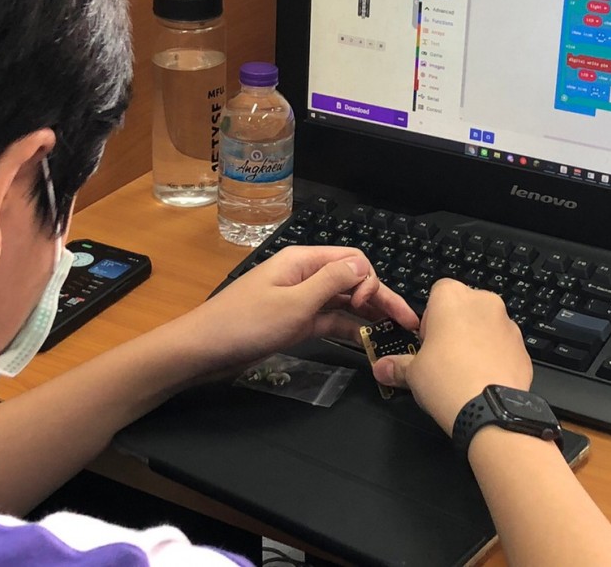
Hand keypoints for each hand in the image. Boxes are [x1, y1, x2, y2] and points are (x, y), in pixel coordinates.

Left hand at [181, 246, 418, 374]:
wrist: (202, 351)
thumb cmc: (244, 324)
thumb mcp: (293, 303)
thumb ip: (332, 283)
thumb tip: (365, 266)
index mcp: (303, 261)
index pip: (353, 260)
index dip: (371, 281)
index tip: (374, 307)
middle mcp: (304, 276)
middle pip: (353, 281)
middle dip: (381, 298)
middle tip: (408, 324)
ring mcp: (300, 300)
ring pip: (344, 302)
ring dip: (369, 315)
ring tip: (395, 335)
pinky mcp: (294, 323)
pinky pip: (330, 321)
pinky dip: (349, 329)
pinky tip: (368, 342)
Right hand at [372, 278, 531, 434]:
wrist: (490, 410)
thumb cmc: (448, 380)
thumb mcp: (413, 373)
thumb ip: (397, 366)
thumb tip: (383, 368)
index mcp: (452, 297)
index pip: (438, 293)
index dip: (430, 318)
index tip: (426, 341)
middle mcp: (483, 303)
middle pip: (464, 307)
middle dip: (454, 328)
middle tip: (442, 357)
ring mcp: (508, 324)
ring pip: (486, 326)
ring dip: (476, 342)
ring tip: (462, 373)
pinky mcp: (523, 347)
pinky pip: (504, 347)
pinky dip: (494, 359)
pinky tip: (482, 381)